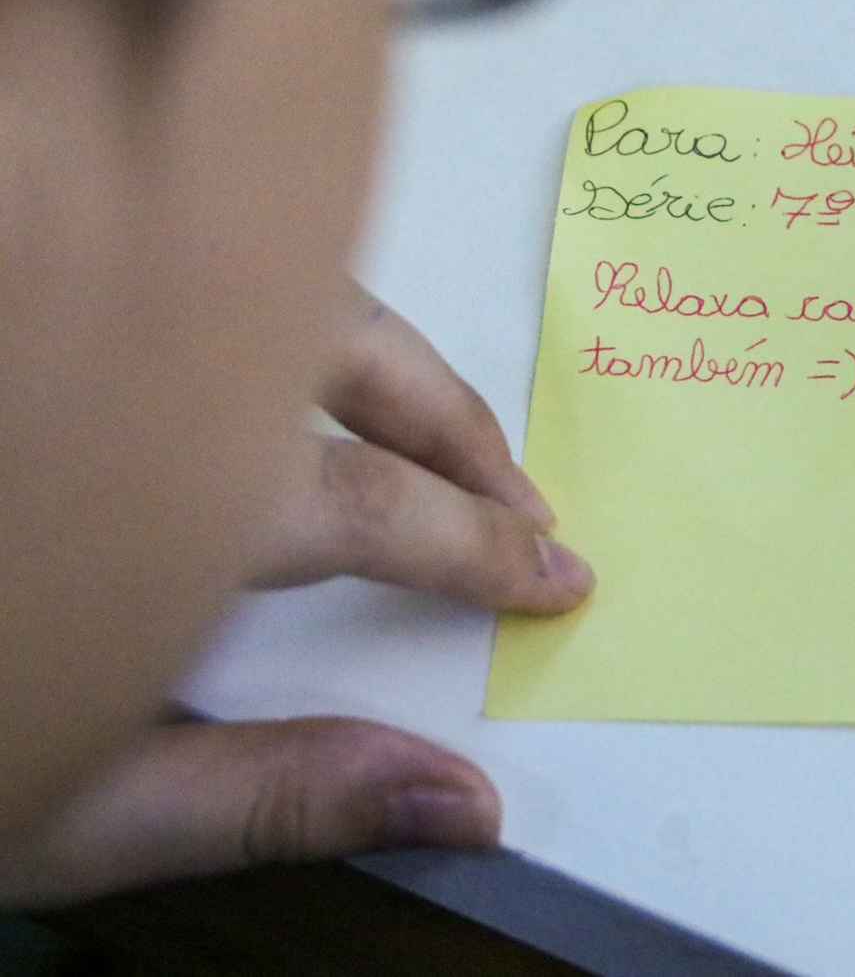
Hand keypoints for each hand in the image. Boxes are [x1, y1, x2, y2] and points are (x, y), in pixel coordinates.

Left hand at [3, 281, 591, 907]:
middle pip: (347, 348)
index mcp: (168, 497)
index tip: (557, 573)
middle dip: (458, 422)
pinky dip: (268, 307)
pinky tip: (271, 368)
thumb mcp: (74, 809)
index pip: (375, 506)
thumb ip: (273, 798)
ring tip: (427, 424)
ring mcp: (94, 327)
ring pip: (265, 277)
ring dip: (375, 351)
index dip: (483, 544)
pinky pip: (185, 277)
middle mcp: (135, 373)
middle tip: (524, 493)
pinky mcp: (64, 307)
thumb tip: (463, 798)